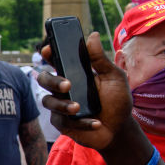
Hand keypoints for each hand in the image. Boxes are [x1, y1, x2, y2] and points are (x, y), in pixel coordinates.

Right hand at [37, 32, 132, 149]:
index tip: (49, 50)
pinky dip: (81, 123)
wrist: (120, 128)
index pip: (56, 60)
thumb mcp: (114, 77)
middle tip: (67, 85)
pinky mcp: (62, 124)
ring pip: (48, 102)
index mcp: (74, 74)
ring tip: (78, 108)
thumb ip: (101, 59)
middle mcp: (63, 89)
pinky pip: (62, 121)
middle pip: (44, 79)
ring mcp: (60, 106)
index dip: (49, 54)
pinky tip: (96, 123)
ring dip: (62, 105)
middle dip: (52, 80)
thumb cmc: (116, 100)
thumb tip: (92, 36)